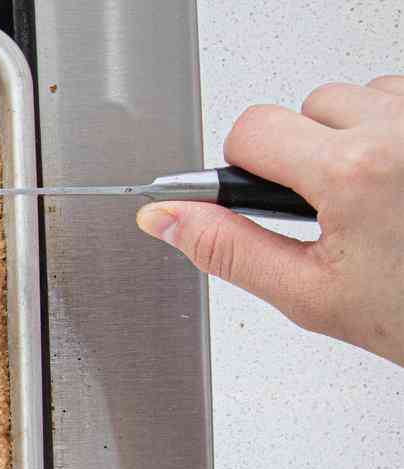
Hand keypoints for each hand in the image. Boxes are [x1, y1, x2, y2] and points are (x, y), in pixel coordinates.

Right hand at [136, 75, 403, 366]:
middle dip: (298, 158)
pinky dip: (383, 131)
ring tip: (365, 200)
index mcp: (351, 173)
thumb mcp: (306, 293)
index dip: (243, 169)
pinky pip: (392, 98)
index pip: (254, 129)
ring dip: (344, 141)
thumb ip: (229, 250)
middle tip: (325, 216)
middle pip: (301, 109)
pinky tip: (391, 180)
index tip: (258, 199)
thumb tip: (166, 221)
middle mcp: (394, 130)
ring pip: (347, 100)